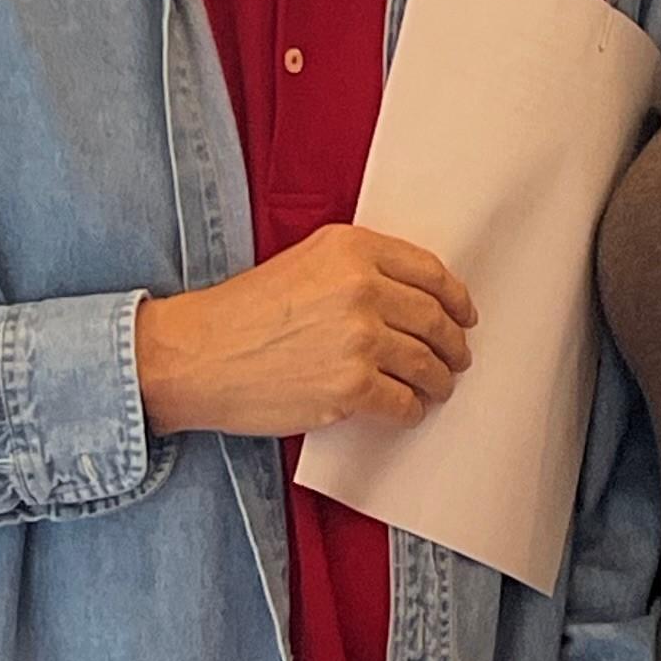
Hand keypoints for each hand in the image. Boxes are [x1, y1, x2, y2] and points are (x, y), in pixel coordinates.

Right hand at [135, 225, 475, 436]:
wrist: (195, 355)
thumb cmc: (241, 313)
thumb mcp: (303, 262)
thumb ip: (356, 270)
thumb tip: (409, 300)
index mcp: (352, 249)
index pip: (430, 272)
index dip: (456, 299)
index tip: (465, 314)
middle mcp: (362, 289)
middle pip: (435, 320)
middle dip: (454, 344)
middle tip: (457, 358)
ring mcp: (359, 340)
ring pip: (426, 364)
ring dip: (438, 381)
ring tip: (437, 388)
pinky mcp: (351, 387)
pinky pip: (403, 403)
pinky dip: (410, 410)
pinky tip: (406, 410)